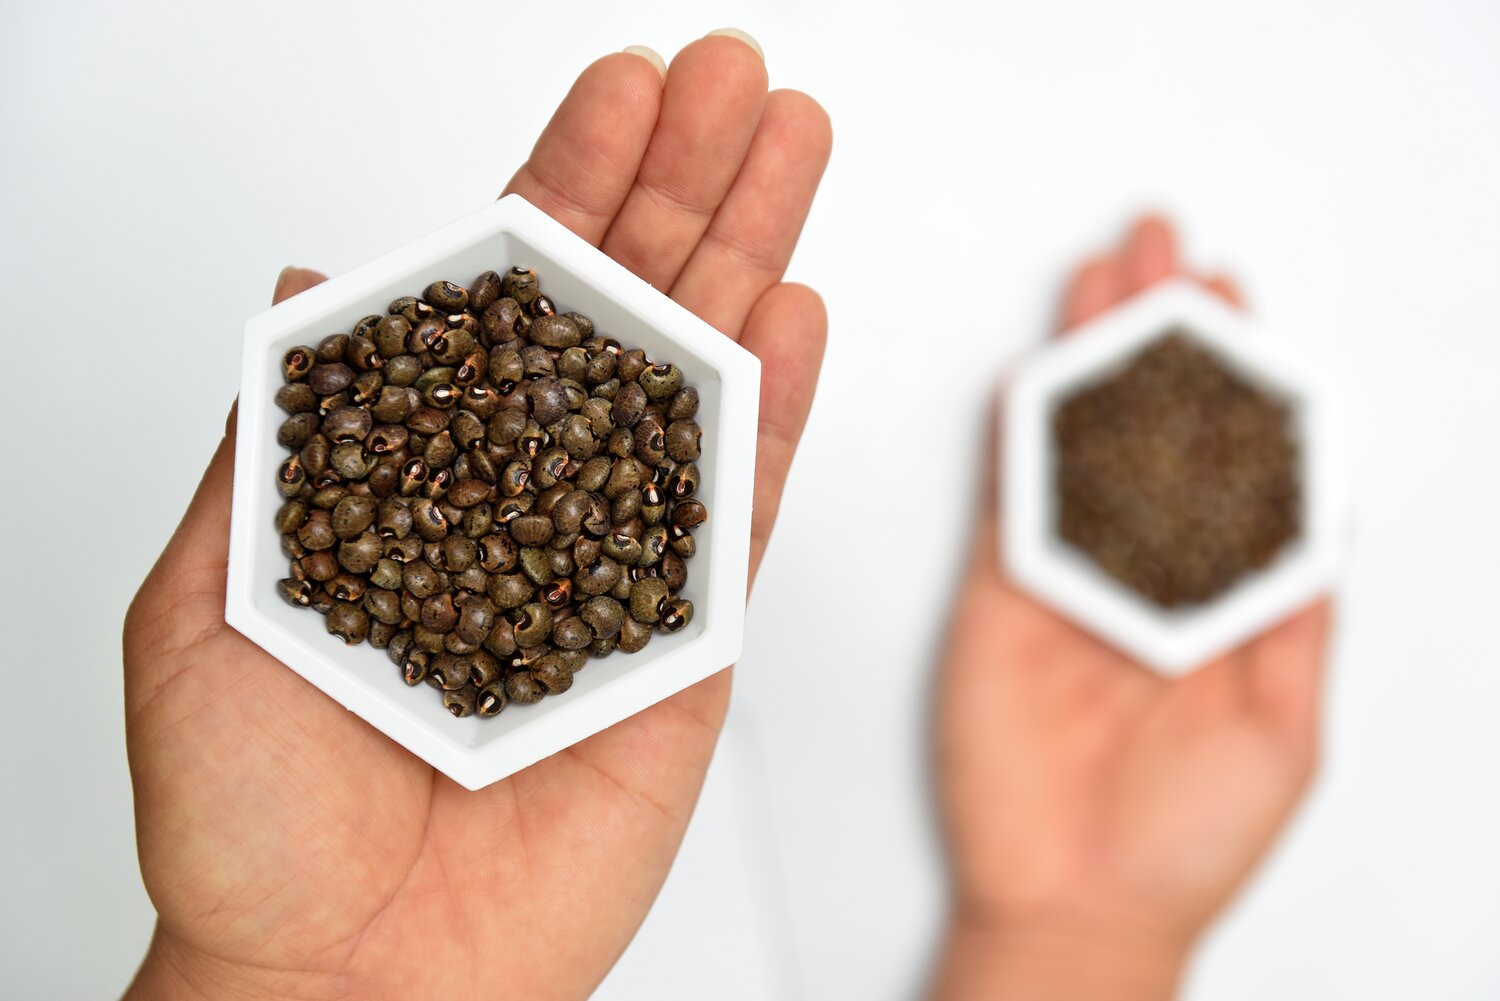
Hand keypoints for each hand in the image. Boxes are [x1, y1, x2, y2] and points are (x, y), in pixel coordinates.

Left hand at [123, 34, 829, 1000]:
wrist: (347, 981)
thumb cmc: (258, 819)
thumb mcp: (210, 601)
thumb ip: (283, 439)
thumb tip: (308, 288)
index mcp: (426, 472)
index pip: (507, 298)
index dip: (565, 183)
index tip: (617, 88)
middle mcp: (534, 498)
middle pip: (621, 314)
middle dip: (683, 184)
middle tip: (737, 79)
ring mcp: (621, 565)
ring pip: (697, 385)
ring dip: (747, 258)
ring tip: (790, 150)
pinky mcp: (687, 648)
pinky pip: (741, 513)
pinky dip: (776, 412)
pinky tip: (793, 315)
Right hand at [931, 218, 1330, 999]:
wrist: (1079, 905)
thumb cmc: (1185, 840)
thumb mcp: (1286, 725)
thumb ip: (1293, 613)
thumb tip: (1318, 512)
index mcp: (1217, 597)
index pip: (1225, 459)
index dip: (1231, 376)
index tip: (1235, 303)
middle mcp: (1142, 572)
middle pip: (1149, 429)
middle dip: (1159, 334)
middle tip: (1163, 250)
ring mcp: (1069, 576)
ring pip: (1079, 441)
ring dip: (1091, 357)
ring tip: (1106, 278)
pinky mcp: (1003, 592)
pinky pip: (1015, 496)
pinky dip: (1025, 428)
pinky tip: (1042, 368)